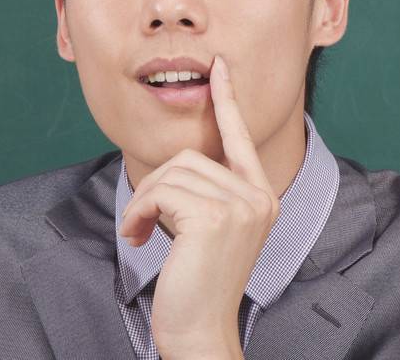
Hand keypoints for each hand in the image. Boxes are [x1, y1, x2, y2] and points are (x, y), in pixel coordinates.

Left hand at [117, 55, 277, 359]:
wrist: (200, 332)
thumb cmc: (197, 284)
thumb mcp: (210, 229)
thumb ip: (208, 192)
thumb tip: (182, 160)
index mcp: (262, 196)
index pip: (241, 137)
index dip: (227, 100)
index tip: (219, 68)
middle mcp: (258, 196)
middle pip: (190, 156)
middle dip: (155, 187)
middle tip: (143, 224)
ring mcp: (240, 206)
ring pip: (171, 173)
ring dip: (143, 203)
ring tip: (140, 233)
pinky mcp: (214, 218)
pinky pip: (160, 192)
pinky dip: (138, 213)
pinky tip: (137, 239)